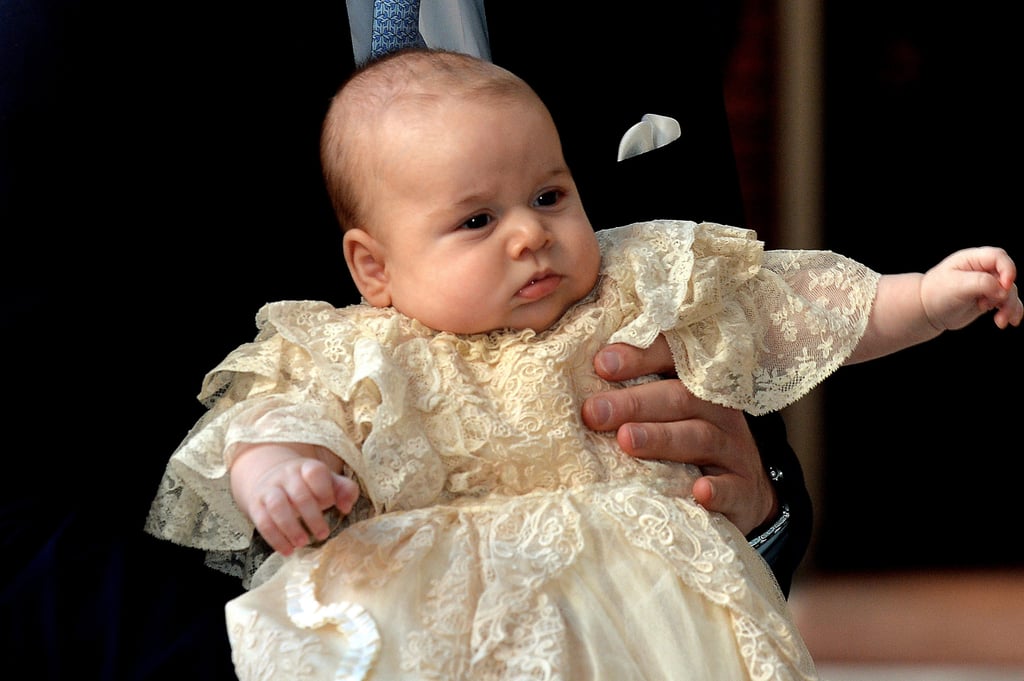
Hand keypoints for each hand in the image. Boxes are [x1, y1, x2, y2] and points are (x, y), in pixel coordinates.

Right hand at [229, 443, 359, 555]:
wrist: (271, 477)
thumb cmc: (308, 485)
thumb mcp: (328, 481)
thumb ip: (345, 490)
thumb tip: (346, 507)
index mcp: (307, 467)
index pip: (315, 472)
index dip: (325, 491)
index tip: (332, 506)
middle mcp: (286, 476)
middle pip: (299, 494)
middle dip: (312, 517)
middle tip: (323, 534)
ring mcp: (269, 489)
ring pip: (277, 506)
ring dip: (291, 528)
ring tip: (303, 543)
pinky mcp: (256, 504)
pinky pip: (262, 521)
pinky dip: (275, 538)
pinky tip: (287, 550)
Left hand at [581, 337, 775, 534]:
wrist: (743, 492)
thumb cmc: (687, 441)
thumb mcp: (667, 411)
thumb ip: (631, 393)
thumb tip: (580, 382)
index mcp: (696, 383)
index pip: (673, 358)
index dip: (640, 357)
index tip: (601, 363)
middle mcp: (717, 410)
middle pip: (679, 397)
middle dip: (634, 402)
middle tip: (593, 412)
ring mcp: (733, 450)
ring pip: (700, 437)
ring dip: (662, 438)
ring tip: (626, 440)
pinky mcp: (743, 490)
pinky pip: (732, 488)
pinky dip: (718, 490)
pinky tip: (699, 491)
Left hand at [923, 246, 1021, 329]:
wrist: (926, 310)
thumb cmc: (936, 293)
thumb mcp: (956, 285)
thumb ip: (981, 283)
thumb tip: (1004, 290)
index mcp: (972, 259)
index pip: (998, 257)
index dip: (1007, 270)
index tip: (1004, 287)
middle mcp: (983, 269)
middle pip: (1007, 277)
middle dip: (1007, 294)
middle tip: (991, 308)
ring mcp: (988, 284)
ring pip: (1010, 292)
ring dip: (1010, 307)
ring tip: (1000, 321)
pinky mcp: (990, 298)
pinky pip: (1009, 303)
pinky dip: (1012, 312)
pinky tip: (1011, 322)